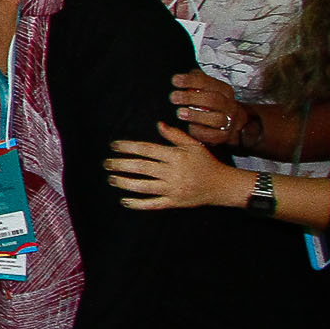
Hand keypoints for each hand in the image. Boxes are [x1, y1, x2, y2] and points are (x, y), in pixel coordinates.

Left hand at [105, 124, 243, 210]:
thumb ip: (175, 135)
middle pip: (141, 167)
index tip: (114, 146)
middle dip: (121, 165)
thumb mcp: (194, 145)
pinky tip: (124, 201)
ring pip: (144, 186)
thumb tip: (158, 124)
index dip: (128, 147)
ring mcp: (173, 189)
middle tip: (106, 163)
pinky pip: (153, 204)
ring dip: (125, 183)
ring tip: (111, 178)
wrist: (223, 186)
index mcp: (176, 156)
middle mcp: (173, 172)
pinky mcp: (174, 203)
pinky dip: (137, 204)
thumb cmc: (207, 163)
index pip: (147, 149)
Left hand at [167, 71, 242, 144]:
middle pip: (213, 99)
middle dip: (191, 98)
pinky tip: (189, 127)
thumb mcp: (207, 90)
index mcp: (224, 91)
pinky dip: (199, 131)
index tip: (175, 80)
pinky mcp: (224, 136)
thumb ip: (195, 82)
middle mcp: (229, 105)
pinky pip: (212, 135)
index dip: (191, 80)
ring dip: (196, 116)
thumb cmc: (213, 105)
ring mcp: (229, 121)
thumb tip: (179, 77)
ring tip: (180, 113)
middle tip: (174, 97)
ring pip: (216, 118)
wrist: (232, 125)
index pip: (208, 82)